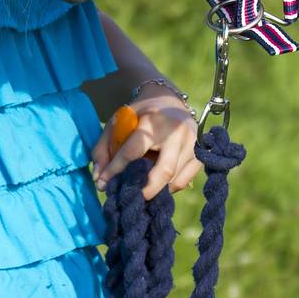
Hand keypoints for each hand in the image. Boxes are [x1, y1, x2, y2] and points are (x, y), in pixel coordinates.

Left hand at [91, 85, 202, 199]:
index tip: (103, 185)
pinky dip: (169, 187)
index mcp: (153, 121)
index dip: (115, 170)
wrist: (167, 98)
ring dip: (155, 190)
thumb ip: (104, 149)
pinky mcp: (200, 152)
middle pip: (163, 171)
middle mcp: (176, 131)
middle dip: (144, 190)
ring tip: (139, 191)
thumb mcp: (118, 122)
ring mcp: (192, 142)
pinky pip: (184, 180)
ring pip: (174, 178)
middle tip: (128, 199)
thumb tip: (98, 179)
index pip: (133, 151)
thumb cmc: (139, 113)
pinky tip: (157, 184)